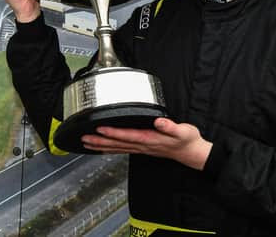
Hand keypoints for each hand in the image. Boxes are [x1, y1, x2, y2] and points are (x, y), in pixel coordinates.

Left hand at [81, 118, 212, 170]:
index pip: (128, 136)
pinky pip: (122, 150)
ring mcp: (141, 149)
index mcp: (151, 139)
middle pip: (118, 145)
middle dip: (100, 142)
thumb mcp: (183, 131)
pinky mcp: (142, 149)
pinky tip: (102, 149)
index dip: (114, 133)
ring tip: (87, 143)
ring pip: (117, 149)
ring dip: (101, 147)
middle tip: (84, 138)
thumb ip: (170, 126)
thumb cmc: (186, 140)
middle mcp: (143, 146)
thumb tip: (159, 121)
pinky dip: (110, 150)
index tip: (100, 129)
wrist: (191, 152)